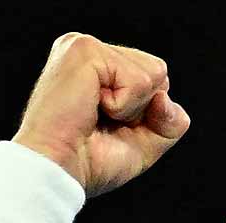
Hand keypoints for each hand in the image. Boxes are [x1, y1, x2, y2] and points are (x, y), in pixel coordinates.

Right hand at [12, 33, 190, 197]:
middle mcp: (89, 51)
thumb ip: (169, 121)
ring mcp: (84, 46)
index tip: (106, 127)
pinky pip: (139, 79)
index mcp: (97, 67)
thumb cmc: (87, 163)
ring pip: (154, 73)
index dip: (145, 114)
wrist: (56, 172)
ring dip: (130, 108)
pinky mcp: (85, 50)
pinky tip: (91, 108)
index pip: (154, 80)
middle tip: (100, 123)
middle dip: (141, 110)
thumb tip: (165, 97)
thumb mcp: (143, 144)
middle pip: (158, 73)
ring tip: (93, 115)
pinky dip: (123, 106)